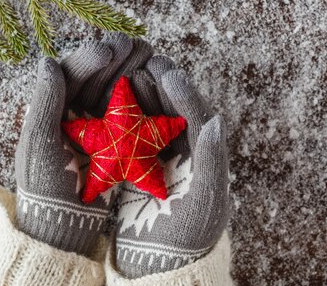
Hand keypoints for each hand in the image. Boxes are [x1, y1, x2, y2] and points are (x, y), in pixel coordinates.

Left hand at [15, 33, 151, 254]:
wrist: (66, 229)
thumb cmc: (46, 190)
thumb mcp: (39, 145)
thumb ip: (44, 102)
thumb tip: (48, 61)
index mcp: (50, 111)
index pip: (70, 74)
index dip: (89, 57)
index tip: (109, 51)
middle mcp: (72, 114)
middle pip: (95, 77)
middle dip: (116, 58)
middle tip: (136, 45)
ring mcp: (97, 128)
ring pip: (115, 91)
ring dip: (132, 71)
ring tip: (151, 58)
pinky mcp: (117, 141)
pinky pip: (131, 112)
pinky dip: (144, 97)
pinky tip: (158, 85)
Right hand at [114, 55, 229, 276]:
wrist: (157, 267)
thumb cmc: (187, 239)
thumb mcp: (204, 204)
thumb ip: (212, 161)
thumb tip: (217, 119)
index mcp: (208, 159)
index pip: (199, 117)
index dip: (185, 93)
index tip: (168, 73)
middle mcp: (187, 154)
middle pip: (176, 111)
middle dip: (164, 86)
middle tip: (148, 62)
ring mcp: (162, 159)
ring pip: (154, 117)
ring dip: (143, 94)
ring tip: (129, 72)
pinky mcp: (139, 166)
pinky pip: (132, 133)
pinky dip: (124, 115)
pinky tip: (109, 100)